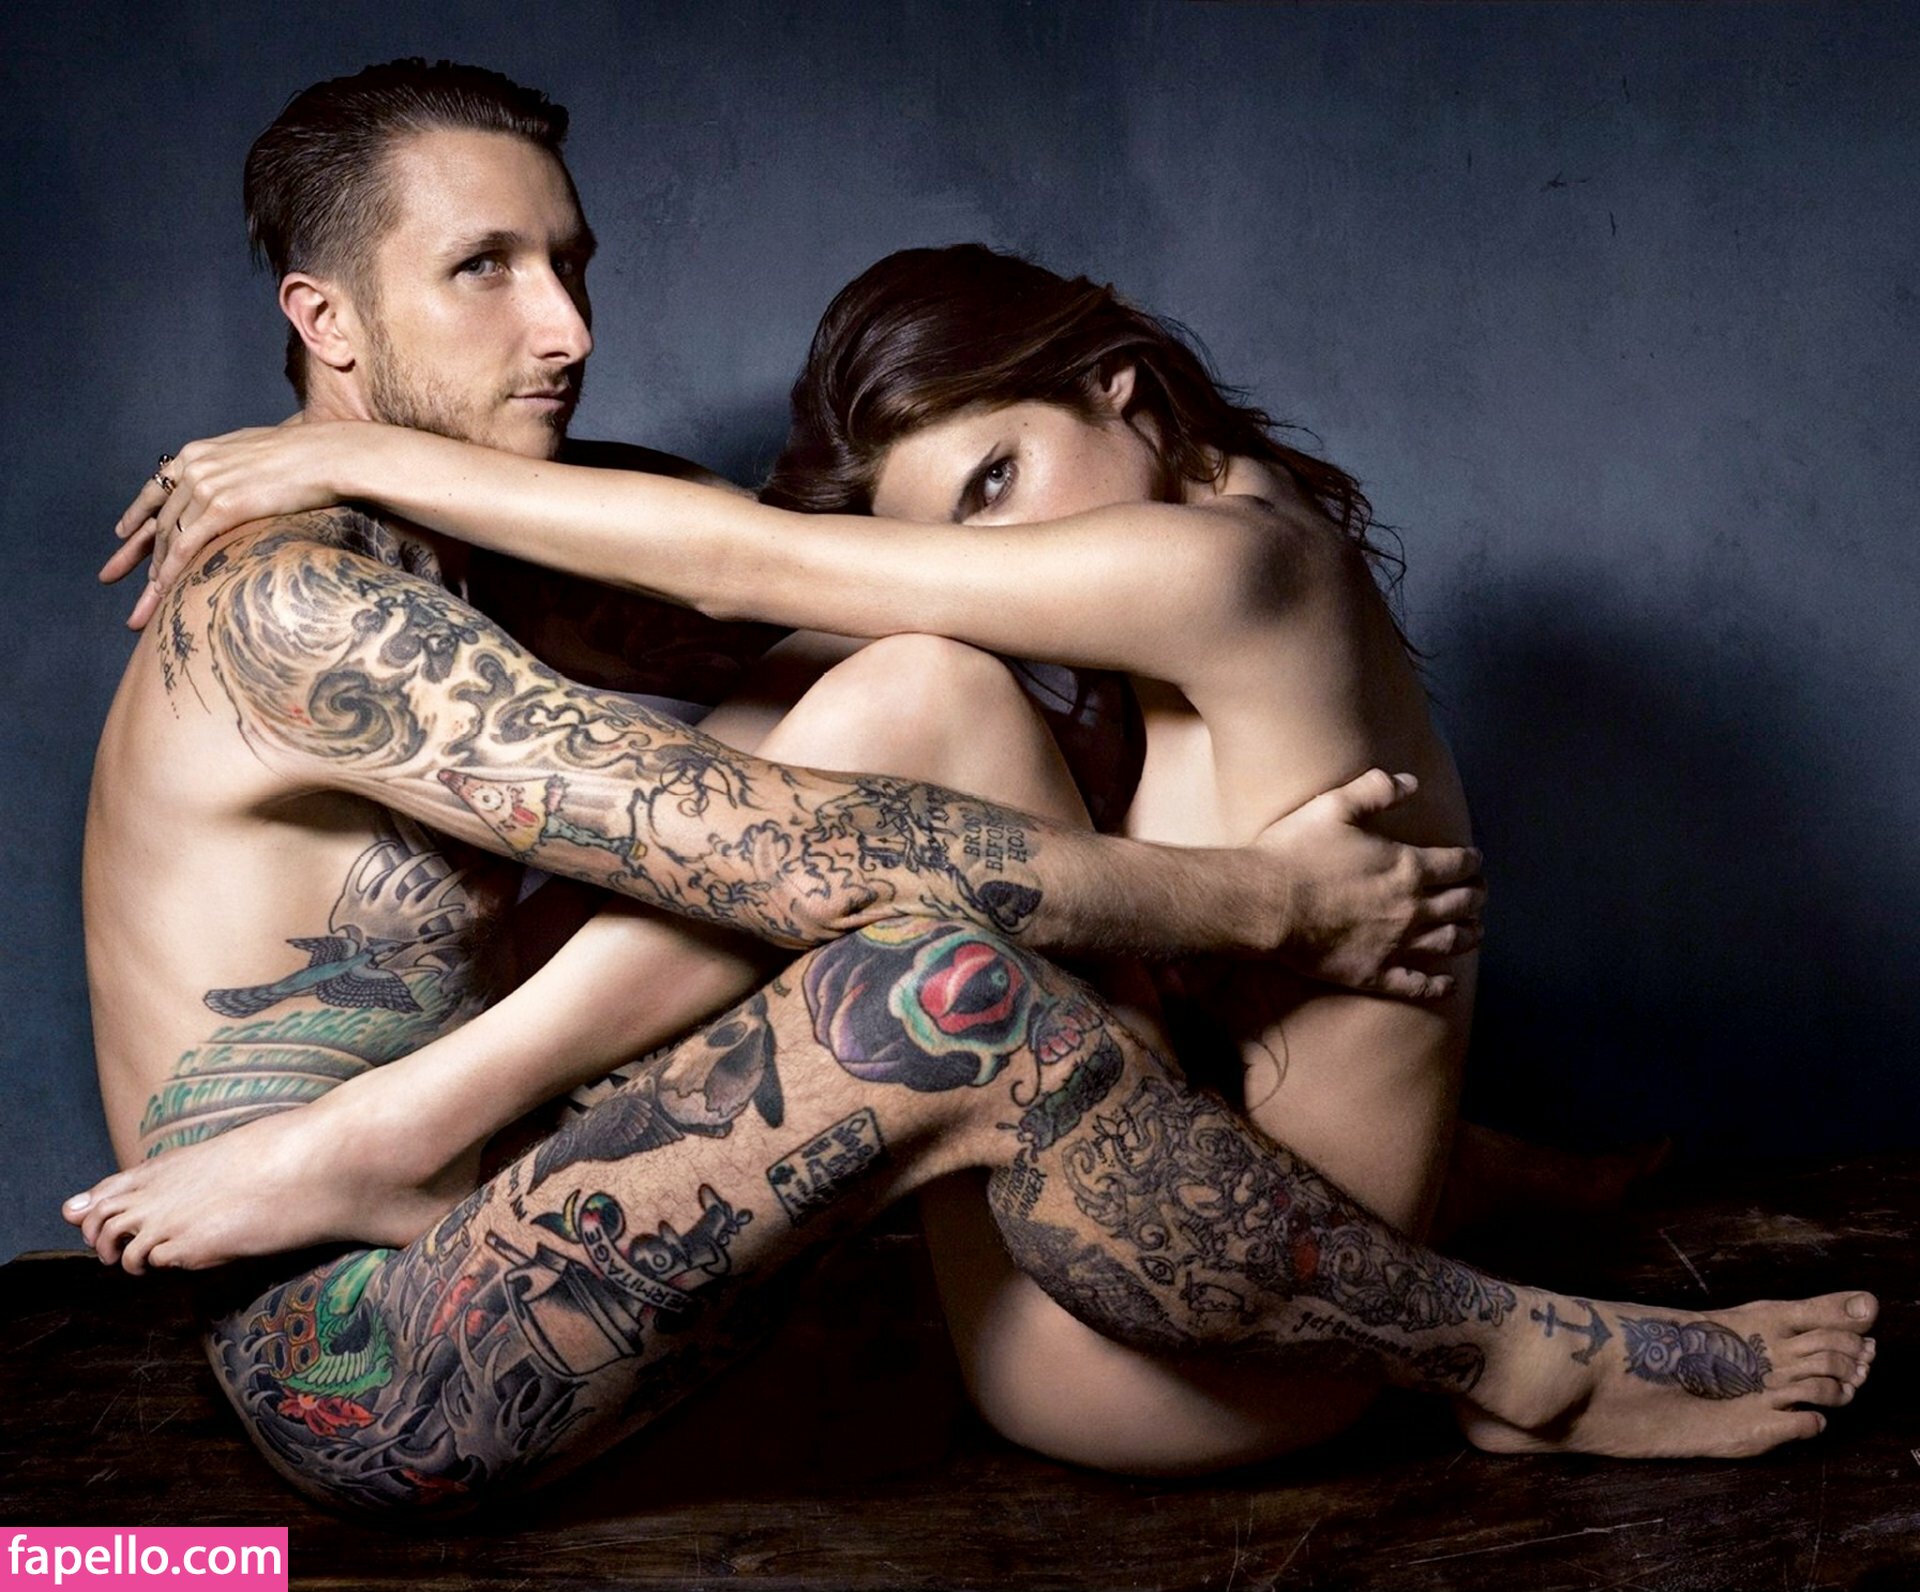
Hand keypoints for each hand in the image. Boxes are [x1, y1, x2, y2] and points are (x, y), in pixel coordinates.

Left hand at [102, 418, 363, 629]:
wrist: (327, 454)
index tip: (122, 532)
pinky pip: (187, 546)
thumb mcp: (258, 453)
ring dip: (155, 571)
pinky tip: (163, 591)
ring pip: (170, 537)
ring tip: (146, 599)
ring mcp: (205, 487)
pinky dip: (172, 571)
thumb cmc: (307, 455)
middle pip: (158, 519)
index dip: (137, 512)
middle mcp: (194, 468)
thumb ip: (237, 467)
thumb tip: (243, 480)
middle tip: (112, 576)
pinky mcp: (221, 507)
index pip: (158, 487)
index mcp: (200, 453)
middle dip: (136, 553)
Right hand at [1255, 768, 1484, 999]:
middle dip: (1476, 896)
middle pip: (1461, 904)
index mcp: (1407, 867)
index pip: (1457, 864)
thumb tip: (1411, 781)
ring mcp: (1396, 944)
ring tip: (1476, 932)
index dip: (1471, 861)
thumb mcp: (1334, 806)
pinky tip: (1448, 984)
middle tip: (1479, 893)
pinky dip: (1439, 987)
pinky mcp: (1374, 973)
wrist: (1265, 905)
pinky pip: (1417, 985)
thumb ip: (1376, 790)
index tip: (1474, 861)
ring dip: (1468, 935)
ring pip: (1448, 942)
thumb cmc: (1296, 853)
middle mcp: (1412, 908)